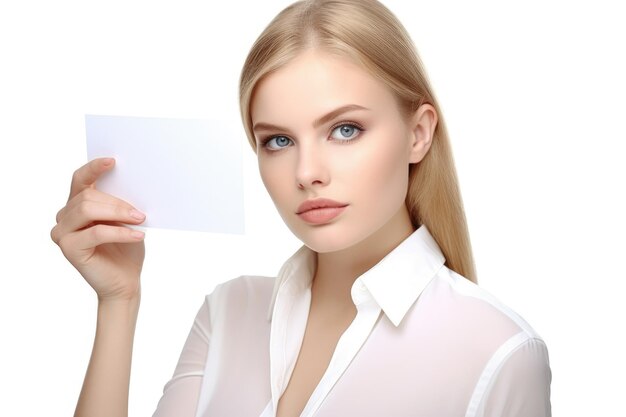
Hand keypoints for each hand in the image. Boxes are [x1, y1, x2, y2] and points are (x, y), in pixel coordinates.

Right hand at [51, 158, 145, 301]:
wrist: (125, 282)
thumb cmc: (127, 249)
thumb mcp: (126, 221)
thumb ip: (120, 203)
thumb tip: (131, 181)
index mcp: (78, 204)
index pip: (80, 179)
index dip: (93, 168)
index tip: (112, 161)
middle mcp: (65, 216)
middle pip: (88, 196)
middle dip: (117, 202)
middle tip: (141, 212)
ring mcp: (62, 232)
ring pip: (88, 210)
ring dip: (118, 213)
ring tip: (140, 220)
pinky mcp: (69, 248)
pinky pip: (96, 232)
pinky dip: (120, 233)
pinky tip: (138, 236)